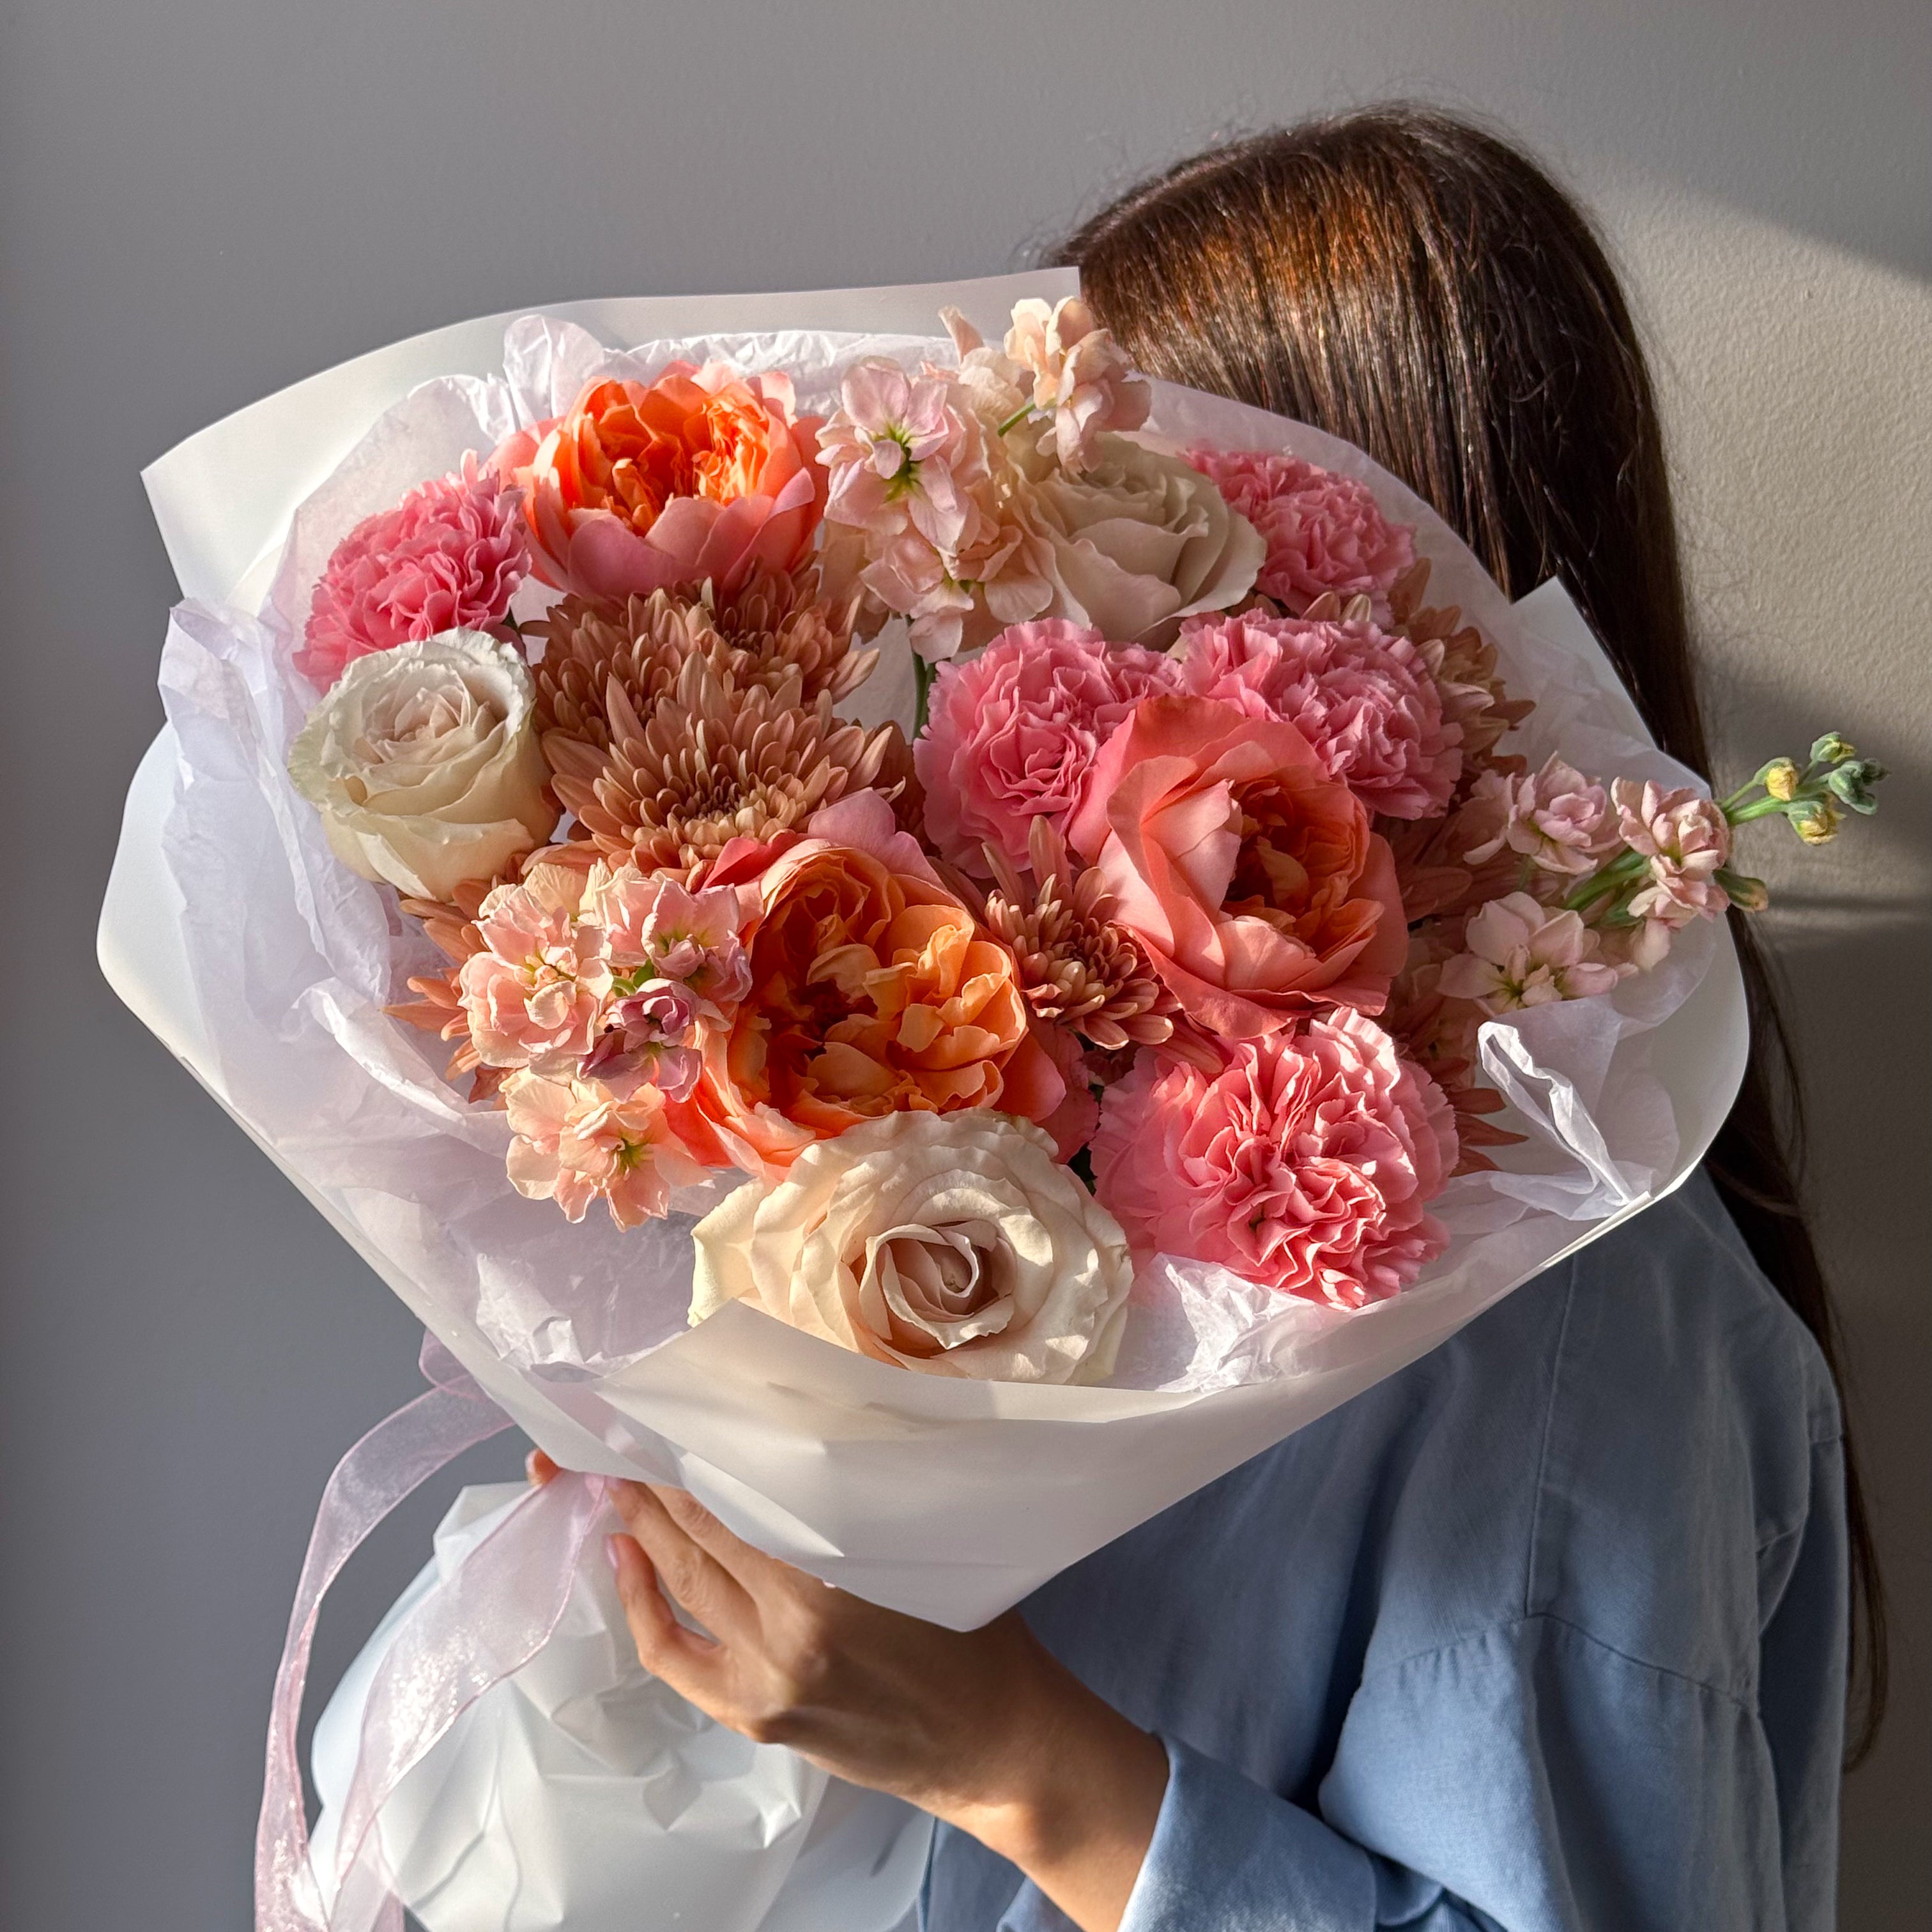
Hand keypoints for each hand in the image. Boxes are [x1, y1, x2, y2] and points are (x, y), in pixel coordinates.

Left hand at [527, 1451, 1166, 1931]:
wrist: (994, 1743)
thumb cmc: (977, 1633)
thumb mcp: (925, 1542)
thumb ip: (857, 1494)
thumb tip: (806, 1418)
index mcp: (831, 1583)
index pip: (732, 1503)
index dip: (681, 1457)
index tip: (649, 1416)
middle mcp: (786, 1634)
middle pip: (694, 1539)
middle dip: (644, 1485)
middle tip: (610, 1437)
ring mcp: (762, 1681)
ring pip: (680, 1587)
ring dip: (637, 1531)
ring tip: (607, 1481)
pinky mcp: (754, 1715)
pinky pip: (674, 1653)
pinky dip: (642, 1603)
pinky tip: (625, 1558)